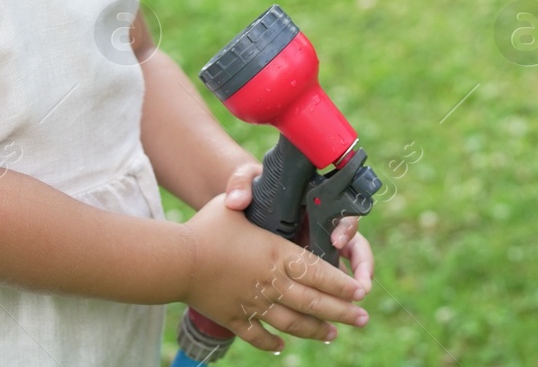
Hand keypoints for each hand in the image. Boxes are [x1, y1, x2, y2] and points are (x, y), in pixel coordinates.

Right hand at [182, 192, 369, 352]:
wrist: (176, 262)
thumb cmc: (205, 227)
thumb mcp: (231, 204)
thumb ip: (245, 190)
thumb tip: (247, 190)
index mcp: (276, 254)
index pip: (318, 272)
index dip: (341, 283)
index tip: (360, 291)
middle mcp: (271, 282)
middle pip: (313, 301)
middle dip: (341, 311)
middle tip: (362, 318)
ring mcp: (253, 303)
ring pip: (292, 322)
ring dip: (315, 329)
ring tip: (332, 335)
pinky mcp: (234, 318)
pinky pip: (257, 335)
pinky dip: (270, 342)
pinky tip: (280, 346)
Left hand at [223, 161, 374, 300]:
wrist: (243, 206)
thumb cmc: (250, 192)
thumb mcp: (245, 178)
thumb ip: (241, 182)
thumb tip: (237, 200)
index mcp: (314, 204)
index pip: (342, 213)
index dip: (345, 228)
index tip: (336, 242)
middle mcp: (322, 228)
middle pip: (354, 245)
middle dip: (362, 267)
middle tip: (361, 287)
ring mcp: (317, 249)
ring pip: (345, 269)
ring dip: (353, 287)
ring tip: (353, 305)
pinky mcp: (306, 269)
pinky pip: (327, 286)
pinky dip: (330, 301)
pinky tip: (328, 316)